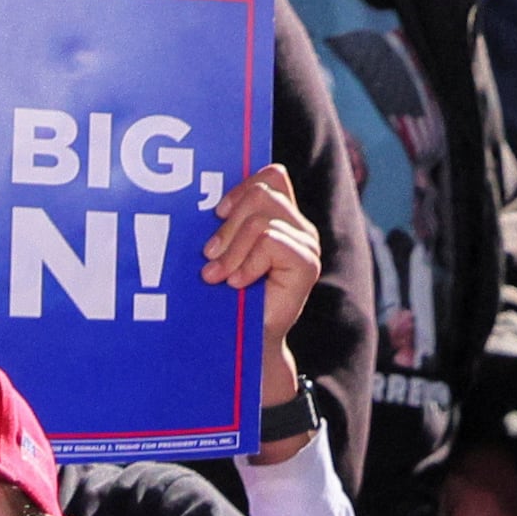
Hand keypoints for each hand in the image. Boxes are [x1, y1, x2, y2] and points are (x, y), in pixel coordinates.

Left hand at [195, 162, 320, 416]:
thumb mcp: (223, 249)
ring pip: (261, 218)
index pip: (272, 175)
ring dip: (231, 248)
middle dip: (227, 224)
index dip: (242, 186)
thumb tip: (208, 196)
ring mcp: (307, 244)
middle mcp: (299, 227)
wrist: (245, 340)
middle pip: (262, 192)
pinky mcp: (307, 263)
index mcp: (282, 217)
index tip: (216, 213)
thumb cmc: (227, 295)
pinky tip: (239, 283)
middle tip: (209, 255)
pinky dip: (247, 263)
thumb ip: (228, 220)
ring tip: (218, 275)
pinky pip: (270, 241)